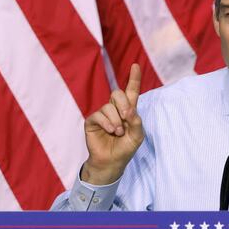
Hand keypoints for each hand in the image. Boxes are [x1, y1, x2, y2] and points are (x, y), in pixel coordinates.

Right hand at [81, 64, 143, 184]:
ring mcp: (102, 114)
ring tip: (118, 132)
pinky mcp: (92, 121)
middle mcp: (114, 109)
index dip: (134, 78)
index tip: (136, 65)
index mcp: (128, 110)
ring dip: (116, 120)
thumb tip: (130, 109)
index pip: (131, 91)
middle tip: (127, 117)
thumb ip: (136, 122)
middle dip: (123, 104)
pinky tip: (111, 131)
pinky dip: (107, 123)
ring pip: (109, 106)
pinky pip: (98, 115)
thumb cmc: (125, 148)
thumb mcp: (137, 136)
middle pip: (118, 93)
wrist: (111, 162)